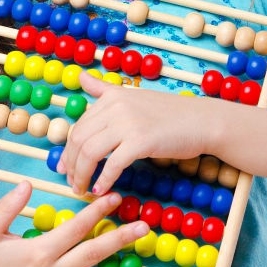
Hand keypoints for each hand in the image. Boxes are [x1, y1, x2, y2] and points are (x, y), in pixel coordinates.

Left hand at [56, 70, 218, 195]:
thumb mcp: (133, 96)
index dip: (68, 150)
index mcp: (112, 96)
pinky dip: (104, 180)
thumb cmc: (169, 113)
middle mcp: (116, 106)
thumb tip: (81, 76)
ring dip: (82, 175)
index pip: (79, 126)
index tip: (64, 167)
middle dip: (70, 165)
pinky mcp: (141, 141)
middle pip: (79, 139)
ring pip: (90, 153)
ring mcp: (128, 123)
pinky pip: (113, 164)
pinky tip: (102, 190)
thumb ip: (105, 90)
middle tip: (72, 182)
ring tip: (83, 189)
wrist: (202, 120)